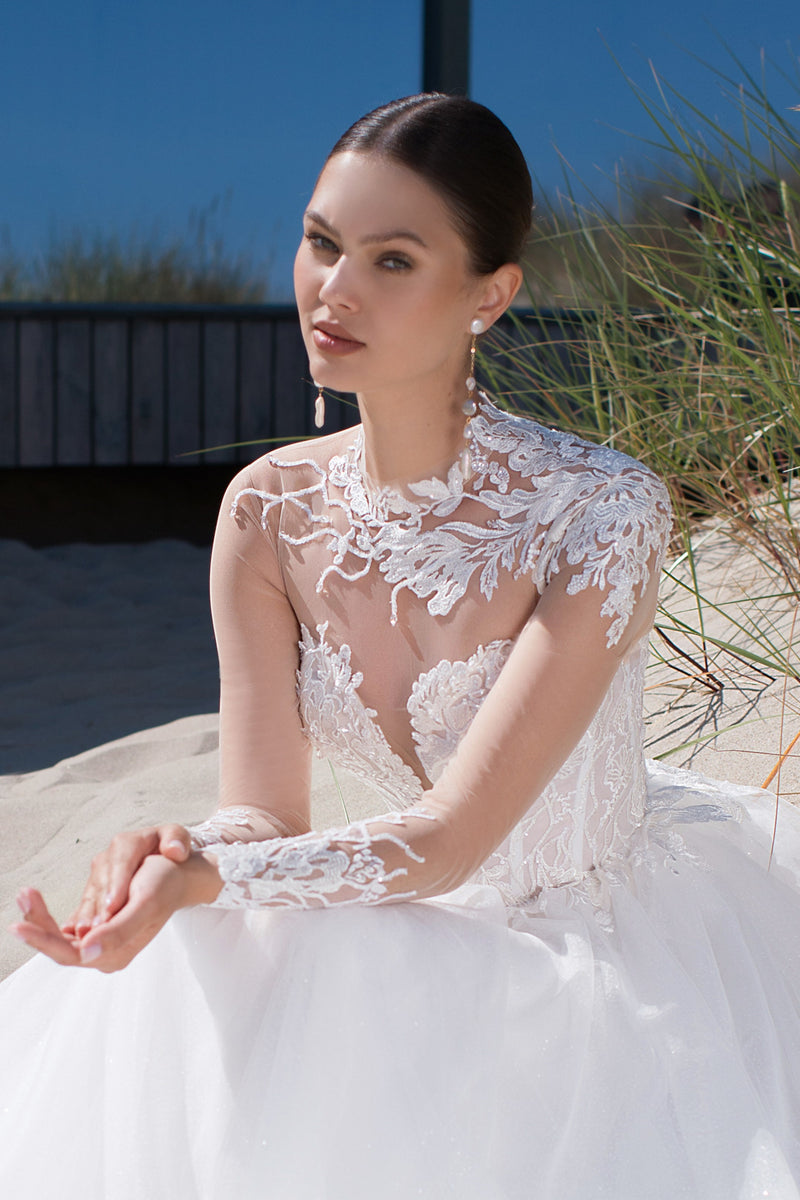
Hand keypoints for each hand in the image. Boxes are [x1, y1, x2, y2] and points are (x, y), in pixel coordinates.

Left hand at [11, 851, 220, 972]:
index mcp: (117, 954)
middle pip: (60, 946)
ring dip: (40, 917)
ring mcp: (100, 943)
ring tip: (25, 894)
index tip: (20, 924)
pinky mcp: (96, 930)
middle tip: (23, 896)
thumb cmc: (164, 885)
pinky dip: (49, 915)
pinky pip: (64, 929)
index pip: (69, 954)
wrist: (178, 876)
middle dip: (38, 923)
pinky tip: (35, 901)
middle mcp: (106, 953)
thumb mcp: (146, 903)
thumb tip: (87, 954)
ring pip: (58, 937)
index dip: (43, 940)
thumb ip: (119, 932)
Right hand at [63, 824, 193, 938]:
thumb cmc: (171, 852)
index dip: (116, 884)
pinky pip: (85, 906)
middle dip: (98, 905)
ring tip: (85, 934)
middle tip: (97, 927)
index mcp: (128, 842)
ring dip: (87, 916)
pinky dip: (81, 920)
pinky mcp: (93, 890)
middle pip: (101, 881)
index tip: (113, 905)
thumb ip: (177, 839)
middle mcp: (108, 857)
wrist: (163, 861)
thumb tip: (174, 851)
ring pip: (90, 895)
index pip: (121, 861)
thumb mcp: (178, 840)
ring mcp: (98, 874)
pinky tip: (77, 936)